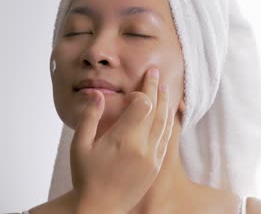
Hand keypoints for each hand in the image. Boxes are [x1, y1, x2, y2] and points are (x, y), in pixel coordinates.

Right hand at [70, 68, 174, 212]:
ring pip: (165, 124)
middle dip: (157, 89)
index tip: (135, 88)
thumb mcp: (79, 146)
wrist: (99, 207)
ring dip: (166, 104)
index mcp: (124, 139)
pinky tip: (169, 115)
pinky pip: (166, 139)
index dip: (141, 93)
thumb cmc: (86, 177)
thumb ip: (89, 117)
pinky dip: (169, 123)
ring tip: (166, 89)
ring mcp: (152, 157)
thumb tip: (96, 94)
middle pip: (156, 110)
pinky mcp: (156, 166)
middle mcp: (143, 147)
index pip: (143, 105)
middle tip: (157, 72)